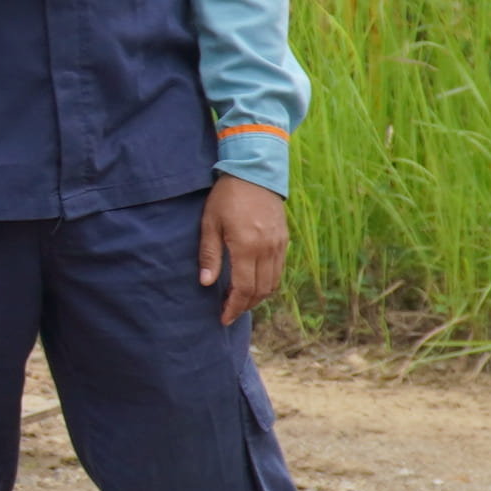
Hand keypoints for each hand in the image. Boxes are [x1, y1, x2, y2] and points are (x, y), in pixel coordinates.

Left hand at [198, 173, 288, 325]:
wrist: (254, 172)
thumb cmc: (226, 197)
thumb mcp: (210, 223)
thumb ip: (209, 254)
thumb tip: (206, 283)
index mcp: (247, 246)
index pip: (243, 288)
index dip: (234, 307)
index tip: (223, 318)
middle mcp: (267, 249)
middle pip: (260, 290)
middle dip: (244, 305)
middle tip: (229, 312)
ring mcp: (279, 245)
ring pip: (273, 283)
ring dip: (257, 296)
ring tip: (239, 300)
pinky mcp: (284, 239)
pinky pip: (279, 270)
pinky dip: (268, 282)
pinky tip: (253, 283)